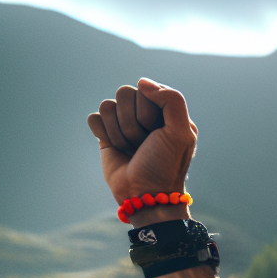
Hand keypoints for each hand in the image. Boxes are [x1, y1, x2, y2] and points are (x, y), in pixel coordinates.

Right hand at [85, 79, 197, 223]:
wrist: (144, 194)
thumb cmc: (165, 165)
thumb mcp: (181, 132)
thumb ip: (172, 99)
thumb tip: (142, 82)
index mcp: (165, 109)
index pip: (146, 88)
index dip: (148, 110)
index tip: (157, 132)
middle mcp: (144, 113)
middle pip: (124, 93)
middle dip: (133, 123)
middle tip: (143, 143)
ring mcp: (124, 122)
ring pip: (108, 105)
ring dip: (119, 131)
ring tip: (131, 148)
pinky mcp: (105, 133)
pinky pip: (94, 118)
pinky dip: (103, 134)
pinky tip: (116, 148)